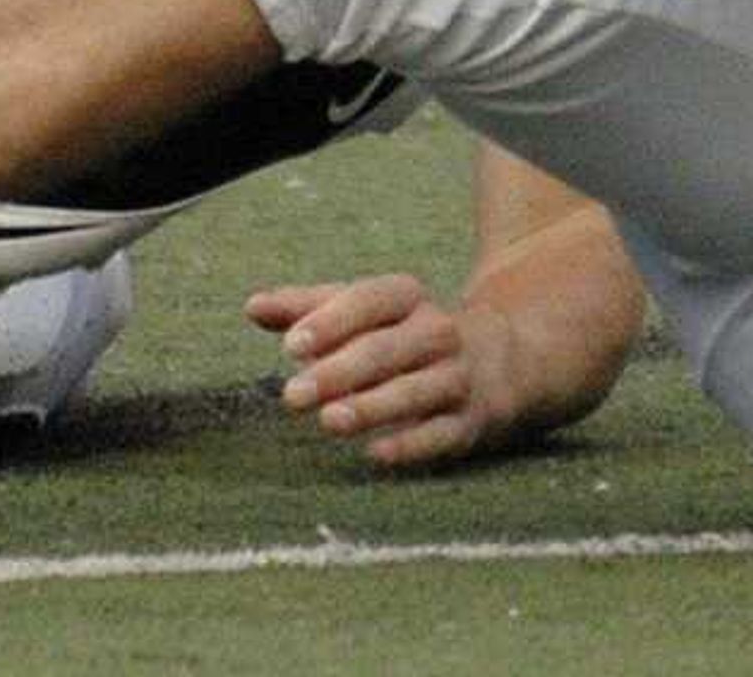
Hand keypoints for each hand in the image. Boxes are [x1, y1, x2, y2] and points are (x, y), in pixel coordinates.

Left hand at [249, 272, 534, 469]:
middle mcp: (437, 333)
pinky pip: (442, 433)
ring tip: (329, 421)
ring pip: (415, 391)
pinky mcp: (469, 421)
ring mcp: (457, 377)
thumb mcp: (365, 312)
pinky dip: (411, 444)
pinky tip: (376, 454)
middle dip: (340, 371)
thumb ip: (309, 309)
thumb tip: (252, 307)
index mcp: (407, 299)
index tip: (289, 345)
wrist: (500, 359)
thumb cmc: (405, 334)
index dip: (332, 321)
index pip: (371, 301)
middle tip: (292, 396)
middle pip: (388, 349)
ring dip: (372, 406)